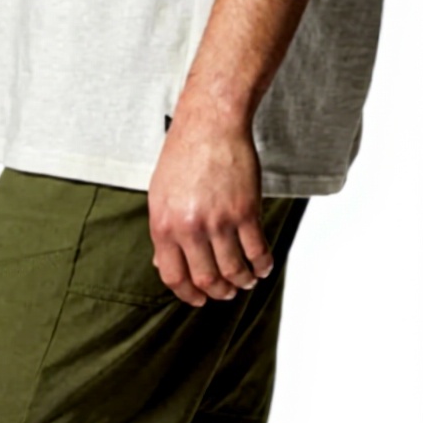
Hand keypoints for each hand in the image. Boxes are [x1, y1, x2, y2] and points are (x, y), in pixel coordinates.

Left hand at [147, 107, 274, 307]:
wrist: (211, 123)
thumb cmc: (183, 157)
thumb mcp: (159, 197)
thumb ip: (163, 233)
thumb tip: (162, 264)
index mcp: (164, 227)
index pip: (174, 277)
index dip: (188, 294)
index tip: (199, 299)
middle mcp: (189, 228)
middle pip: (206, 279)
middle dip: (219, 292)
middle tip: (227, 293)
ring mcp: (218, 220)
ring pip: (233, 269)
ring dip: (242, 282)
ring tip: (246, 282)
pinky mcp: (245, 210)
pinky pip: (256, 250)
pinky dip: (262, 264)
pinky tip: (263, 267)